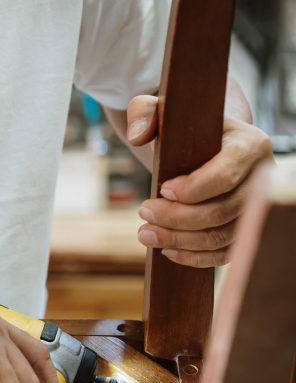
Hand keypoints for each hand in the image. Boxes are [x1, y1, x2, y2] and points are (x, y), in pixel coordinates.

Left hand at [126, 95, 272, 266]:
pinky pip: (224, 254)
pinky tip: (167, 251)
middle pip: (221, 211)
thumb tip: (136, 136)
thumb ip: (145, 112)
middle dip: (176, 218)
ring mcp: (256, 208)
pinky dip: (194, 257)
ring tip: (145, 234)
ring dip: (179, 241)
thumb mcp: (163, 110)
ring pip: (221, 236)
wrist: (207, 146)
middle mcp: (262, 178)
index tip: (161, 189)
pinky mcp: (245, 230)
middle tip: (143, 213)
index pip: (225, 175)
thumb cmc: (185, 128)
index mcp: (250, 145)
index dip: (191, 190)